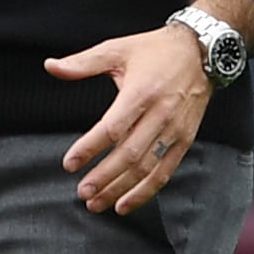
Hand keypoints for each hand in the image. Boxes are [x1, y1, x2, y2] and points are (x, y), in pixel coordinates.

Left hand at [45, 21, 213, 214]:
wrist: (202, 52)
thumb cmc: (155, 50)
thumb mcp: (117, 49)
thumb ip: (83, 62)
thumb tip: (51, 66)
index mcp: (141, 92)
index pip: (112, 128)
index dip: (90, 148)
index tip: (69, 164)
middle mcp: (160, 114)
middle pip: (130, 154)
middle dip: (104, 178)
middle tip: (82, 192)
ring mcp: (175, 130)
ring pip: (147, 168)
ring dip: (121, 189)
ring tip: (97, 203)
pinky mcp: (184, 140)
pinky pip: (165, 171)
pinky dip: (145, 191)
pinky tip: (125, 204)